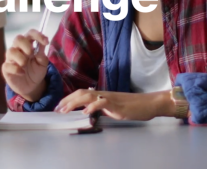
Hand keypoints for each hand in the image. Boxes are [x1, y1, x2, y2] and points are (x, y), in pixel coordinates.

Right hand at [2, 29, 49, 101]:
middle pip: (18, 38)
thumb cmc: (36, 72)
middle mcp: (18, 49)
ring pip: (10, 51)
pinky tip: (22, 73)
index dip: (37, 35)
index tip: (45, 41)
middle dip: (25, 44)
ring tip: (25, 64)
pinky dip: (15, 69)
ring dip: (20, 57)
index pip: (30, 34)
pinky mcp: (6, 68)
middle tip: (31, 53)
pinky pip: (7, 65)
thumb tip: (43, 43)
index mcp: (28, 45)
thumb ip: (42, 54)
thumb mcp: (43, 64)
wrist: (31, 86)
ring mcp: (11, 58)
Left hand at [55, 89, 184, 120]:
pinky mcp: (117, 104)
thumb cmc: (133, 106)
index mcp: (102, 95)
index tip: (59, 106)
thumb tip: (90, 111)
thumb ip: (102, 108)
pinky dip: (92, 107)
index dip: (69, 98)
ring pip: (88, 96)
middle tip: (57, 109)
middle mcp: (104, 94)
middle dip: (67, 100)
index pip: (82, 94)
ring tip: (65, 110)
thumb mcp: (113, 108)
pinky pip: (103, 103)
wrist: (149, 103)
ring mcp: (110, 98)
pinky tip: (85, 112)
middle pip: (81, 93)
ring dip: (74, 102)